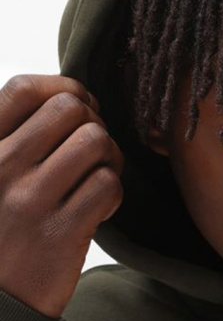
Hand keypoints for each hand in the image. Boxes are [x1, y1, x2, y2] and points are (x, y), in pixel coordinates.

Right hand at [0, 74, 123, 318]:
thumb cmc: (1, 231)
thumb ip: (18, 139)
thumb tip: (72, 99)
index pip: (25, 89)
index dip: (66, 90)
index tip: (81, 110)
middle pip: (70, 110)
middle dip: (95, 125)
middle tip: (94, 155)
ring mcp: (30, 199)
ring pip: (96, 142)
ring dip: (110, 159)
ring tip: (98, 181)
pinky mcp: (61, 231)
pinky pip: (109, 184)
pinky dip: (114, 195)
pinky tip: (99, 210)